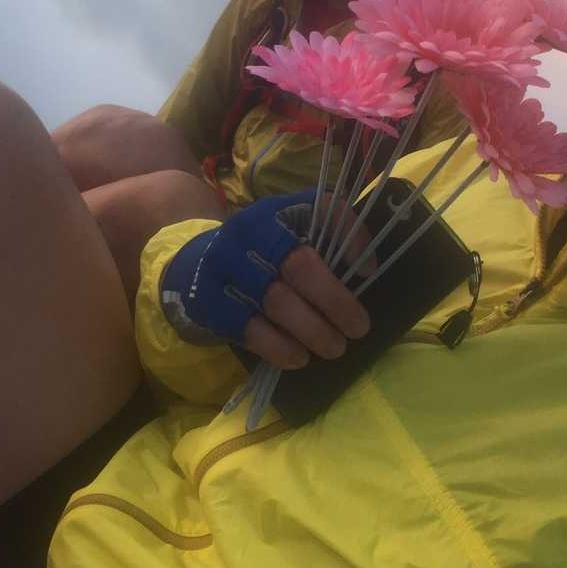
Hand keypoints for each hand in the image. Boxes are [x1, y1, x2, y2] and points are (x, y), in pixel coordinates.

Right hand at [161, 190, 371, 367]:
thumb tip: (366, 269)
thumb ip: (330, 239)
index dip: (350, 238)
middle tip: (358, 329)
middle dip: (335, 301)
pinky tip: (300, 358)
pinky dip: (281, 348)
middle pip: (299, 265)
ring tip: (335, 348)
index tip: (368, 273)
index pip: (321, 210)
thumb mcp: (292, 232)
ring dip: (313, 330)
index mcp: (276, 210)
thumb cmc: (263, 253)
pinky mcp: (209, 301)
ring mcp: (224, 266)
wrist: (198, 264)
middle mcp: (248, 231)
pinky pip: (251, 330)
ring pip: (277, 301)